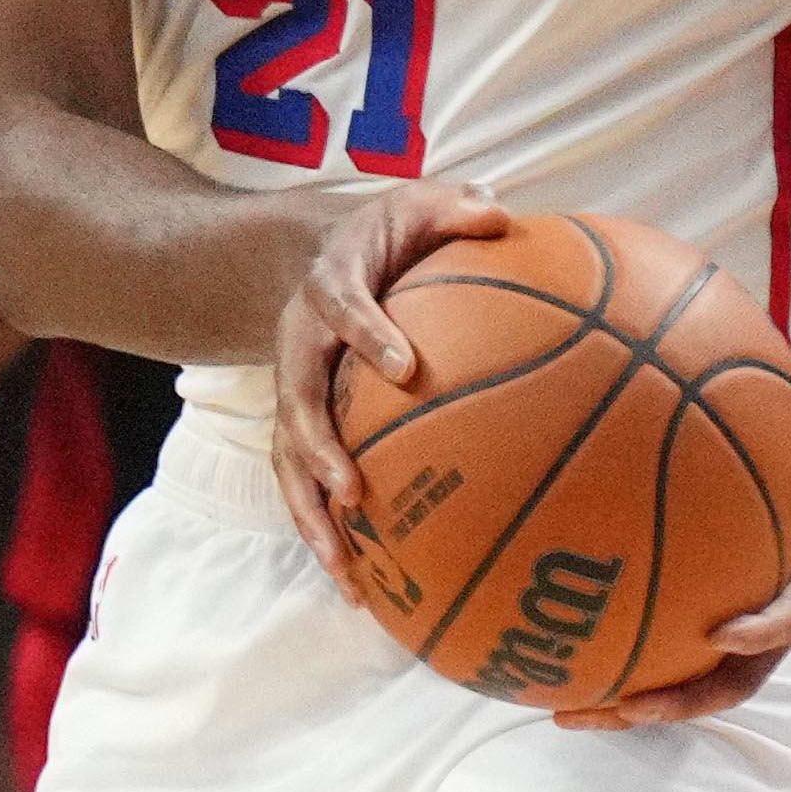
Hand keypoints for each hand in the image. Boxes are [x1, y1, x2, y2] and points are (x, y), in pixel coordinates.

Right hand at [269, 177, 514, 582]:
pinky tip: (362, 588)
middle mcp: (299, 347)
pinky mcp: (301, 433)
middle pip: (296, 403)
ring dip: (312, 517)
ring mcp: (294, 396)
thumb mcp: (418, 203)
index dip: (368, 334)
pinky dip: (326, 535)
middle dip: (319, 451)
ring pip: (289, 463)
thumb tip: (501, 216)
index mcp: (327, 287)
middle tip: (354, 491)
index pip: (341, 307)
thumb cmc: (387, 235)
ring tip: (347, 573)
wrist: (322, 258)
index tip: (405, 366)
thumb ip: (456, 206)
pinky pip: (305, 488)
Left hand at [556, 403, 790, 731]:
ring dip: (633, 705)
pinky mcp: (706, 620)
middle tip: (630, 710)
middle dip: (683, 701)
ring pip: (691, 681)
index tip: (724, 635)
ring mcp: (741, 627)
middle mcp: (780, 618)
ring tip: (568, 715)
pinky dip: (616, 665)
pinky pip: (663, 651)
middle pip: (735, 678)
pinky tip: (555, 667)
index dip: (767, 631)